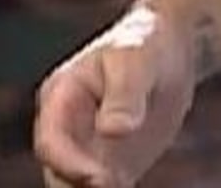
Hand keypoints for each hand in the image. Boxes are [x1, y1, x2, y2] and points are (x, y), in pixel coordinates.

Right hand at [34, 7, 202, 187]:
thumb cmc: (146, 47)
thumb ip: (124, 94)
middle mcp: (66, 129)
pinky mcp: (110, 168)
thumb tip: (113, 129)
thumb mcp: (136, 61)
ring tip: (123, 187)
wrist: (168, 53)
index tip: (99, 178)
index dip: (68, 164)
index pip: (51, 141)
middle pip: (58, 175)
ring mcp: (86, 151)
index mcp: (60, 97)